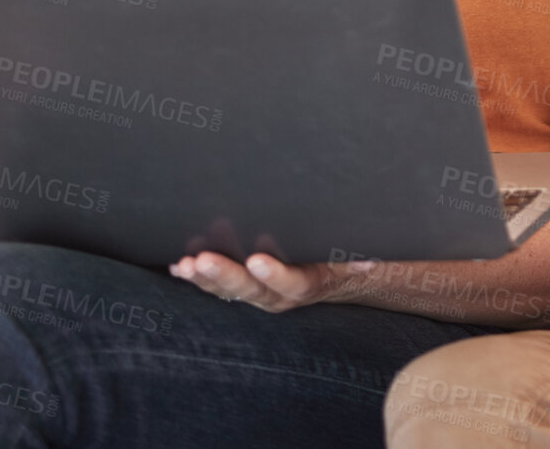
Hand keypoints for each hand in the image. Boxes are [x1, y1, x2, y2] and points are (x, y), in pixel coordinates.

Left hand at [169, 251, 375, 311]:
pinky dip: (197, 279)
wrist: (336, 275)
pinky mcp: (244, 289)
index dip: (275, 274)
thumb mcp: (357, 254)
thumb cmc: (344, 256)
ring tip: (187, 265)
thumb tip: (370, 260)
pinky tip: (179, 269)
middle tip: (204, 260)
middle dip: (226, 275)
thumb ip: (361, 258)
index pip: (293, 283)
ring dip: (206, 279)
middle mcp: (281, 294)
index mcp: (311, 282)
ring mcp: (259, 294)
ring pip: (229, 292)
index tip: (258, 260)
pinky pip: (218, 288)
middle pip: (251, 290)